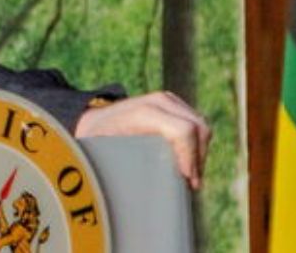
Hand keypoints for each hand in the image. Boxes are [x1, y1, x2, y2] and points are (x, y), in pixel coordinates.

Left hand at [74, 91, 211, 188]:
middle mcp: (159, 101)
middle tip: (191, 184)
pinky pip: (196, 124)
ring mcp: (168, 100)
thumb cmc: (99, 139)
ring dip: (199, 152)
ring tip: (189, 176)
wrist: (94, 119)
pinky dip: (196, 144)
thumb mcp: (107, 152)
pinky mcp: (174, 104)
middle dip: (198, 158)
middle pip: (198, 129)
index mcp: (144, 112)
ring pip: (201, 127)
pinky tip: (186, 162)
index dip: (190, 157)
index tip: (188, 180)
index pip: (183, 131)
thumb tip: (140, 195)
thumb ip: (124, 167)